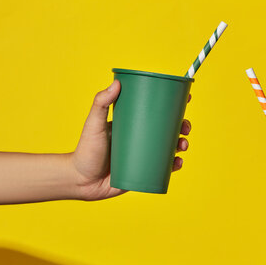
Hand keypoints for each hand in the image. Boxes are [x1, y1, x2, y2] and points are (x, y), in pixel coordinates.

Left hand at [70, 80, 191, 200]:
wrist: (79, 181)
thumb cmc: (85, 150)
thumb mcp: (94, 124)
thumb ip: (101, 103)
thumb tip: (116, 83)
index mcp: (133, 124)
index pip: (156, 111)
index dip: (173, 106)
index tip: (186, 98)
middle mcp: (140, 139)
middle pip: (168, 130)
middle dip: (182, 127)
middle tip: (185, 128)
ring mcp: (143, 156)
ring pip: (169, 149)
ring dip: (181, 145)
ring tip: (182, 146)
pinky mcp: (143, 173)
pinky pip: (163, 169)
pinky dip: (173, 165)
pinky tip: (177, 163)